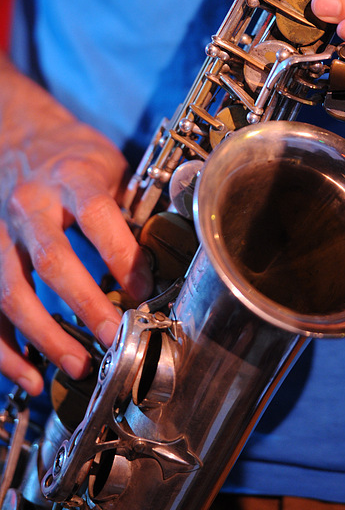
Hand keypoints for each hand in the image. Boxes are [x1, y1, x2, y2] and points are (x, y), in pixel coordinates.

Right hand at [0, 56, 152, 394]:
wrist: (18, 136)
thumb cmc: (72, 157)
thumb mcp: (109, 167)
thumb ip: (130, 209)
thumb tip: (163, 261)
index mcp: (70, 178)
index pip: (98, 217)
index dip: (122, 256)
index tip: (143, 290)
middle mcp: (30, 205)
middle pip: (53, 260)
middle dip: (86, 304)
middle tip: (113, 337)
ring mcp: (0, 233)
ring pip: (12, 291)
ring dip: (44, 335)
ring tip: (77, 365)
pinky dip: (5, 348)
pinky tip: (29, 373)